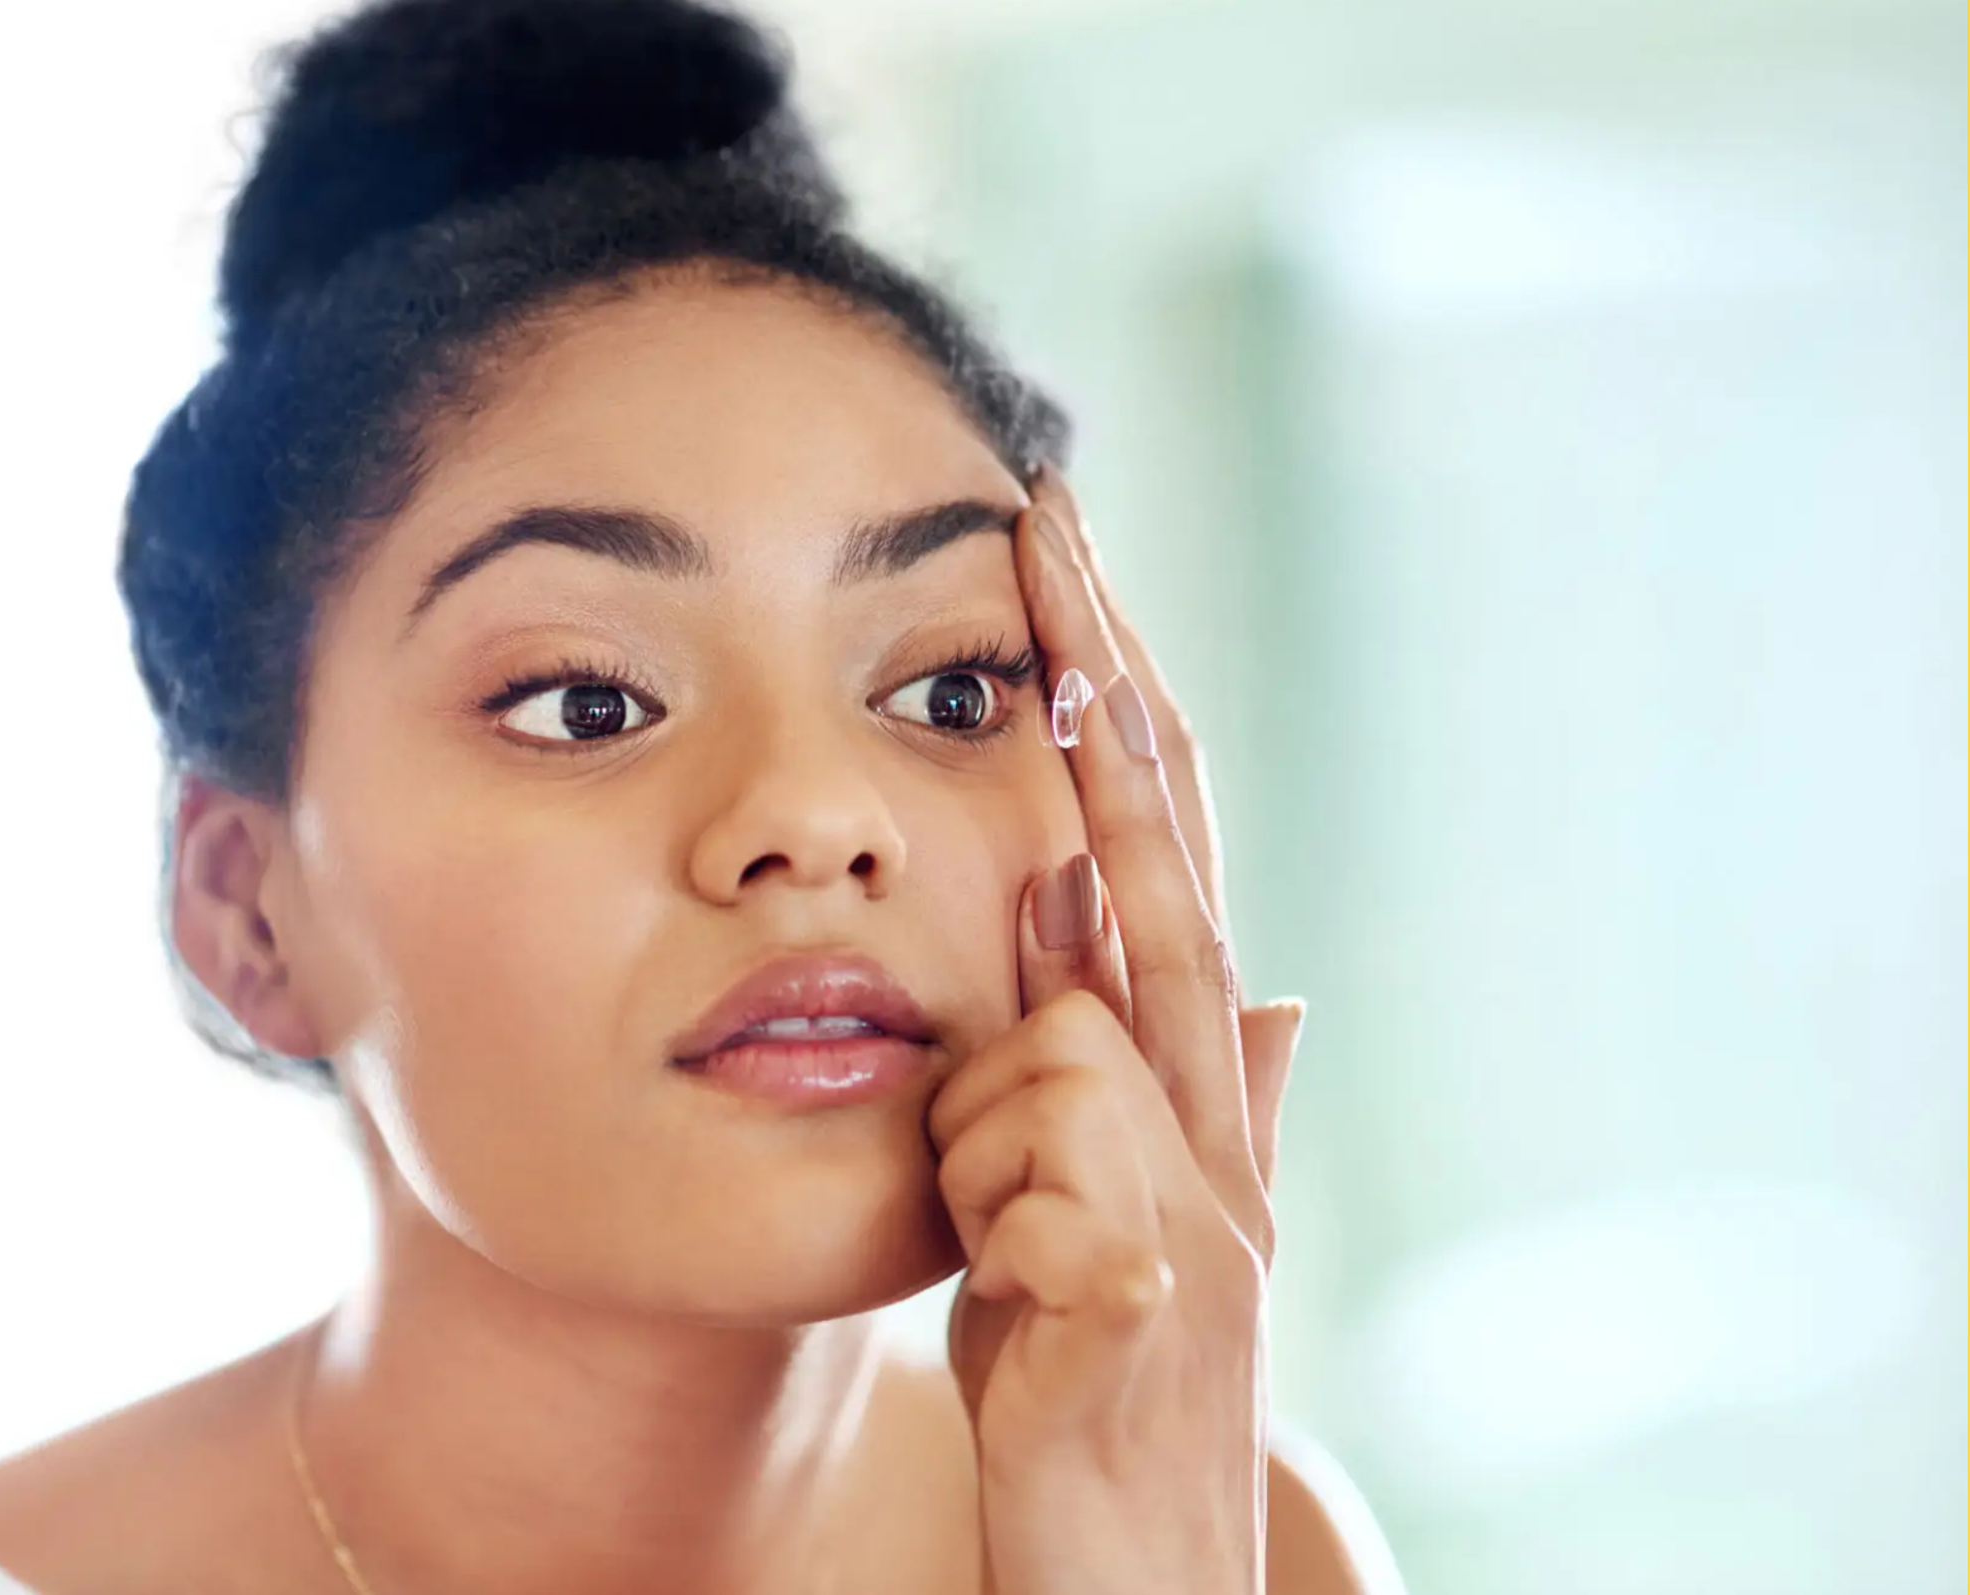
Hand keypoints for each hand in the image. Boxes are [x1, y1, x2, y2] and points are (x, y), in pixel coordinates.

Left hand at [931, 469, 1305, 1593]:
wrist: (1127, 1576)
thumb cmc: (1087, 1385)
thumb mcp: (1089, 1215)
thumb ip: (1130, 1080)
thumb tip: (1207, 957)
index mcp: (1178, 1089)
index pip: (1153, 854)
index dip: (1110, 705)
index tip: (1053, 559)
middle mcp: (1209, 1122)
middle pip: (1156, 863)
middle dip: (1100, 691)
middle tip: (1048, 524)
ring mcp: (1193, 1204)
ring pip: (1051, 1053)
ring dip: (985, 1149)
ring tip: (1008, 1270)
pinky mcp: (1145, 1298)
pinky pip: (1032, 1196)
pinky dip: (997, 1235)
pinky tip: (1021, 1314)